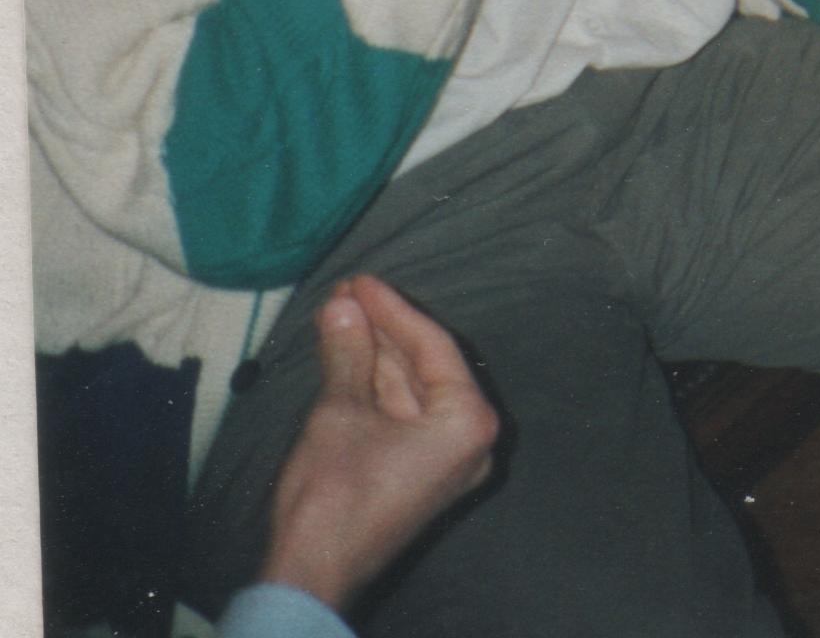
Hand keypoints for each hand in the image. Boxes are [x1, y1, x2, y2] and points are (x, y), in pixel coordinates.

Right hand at [259, 276, 499, 609]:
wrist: (310, 575)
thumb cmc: (332, 496)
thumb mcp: (339, 412)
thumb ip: (348, 353)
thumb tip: (343, 305)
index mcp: (470, 421)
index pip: (433, 346)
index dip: (393, 309)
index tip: (360, 281)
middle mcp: (471, 439)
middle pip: (424, 366)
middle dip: (382, 329)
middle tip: (345, 294)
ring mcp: (446, 460)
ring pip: (410, 390)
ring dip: (374, 354)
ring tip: (339, 312)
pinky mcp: (419, 473)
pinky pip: (402, 416)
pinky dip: (375, 387)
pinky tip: (347, 354)